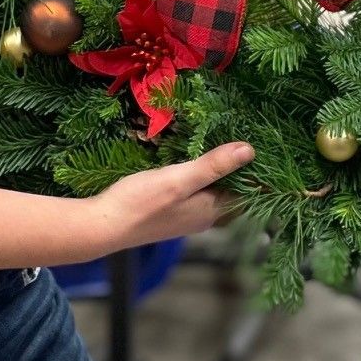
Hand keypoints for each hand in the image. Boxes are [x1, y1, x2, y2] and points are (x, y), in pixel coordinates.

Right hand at [86, 141, 255, 252]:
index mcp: (210, 211)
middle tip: (238, 134)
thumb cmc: (140, 202)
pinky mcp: (167, 212)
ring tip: (217, 141)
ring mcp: (184, 216)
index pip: (245, 191)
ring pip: (209, 191)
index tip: (258, 142)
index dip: (253, 169)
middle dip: (234, 168)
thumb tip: (250, 151)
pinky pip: (192, 192)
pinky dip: (196, 176)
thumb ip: (213, 166)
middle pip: (228, 191)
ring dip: (213, 170)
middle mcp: (201, 217)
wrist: (102, 226)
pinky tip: (188, 161)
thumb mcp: (179, 179)